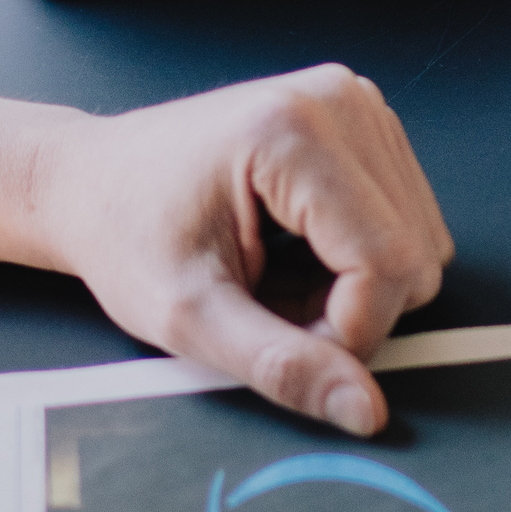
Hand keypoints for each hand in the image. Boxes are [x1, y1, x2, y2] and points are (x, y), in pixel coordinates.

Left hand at [27, 68, 450, 433]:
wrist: (92, 182)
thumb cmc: (125, 232)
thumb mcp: (189, 317)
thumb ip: (281, 366)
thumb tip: (364, 409)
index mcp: (294, 133)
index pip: (388, 263)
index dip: (348, 332)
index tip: (282, 342)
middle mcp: (338, 102)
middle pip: (414, 255)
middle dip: (352, 311)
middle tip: (270, 309)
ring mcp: (356, 104)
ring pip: (418, 243)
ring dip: (356, 288)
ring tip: (278, 278)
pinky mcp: (362, 121)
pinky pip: (404, 220)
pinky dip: (358, 258)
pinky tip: (298, 251)